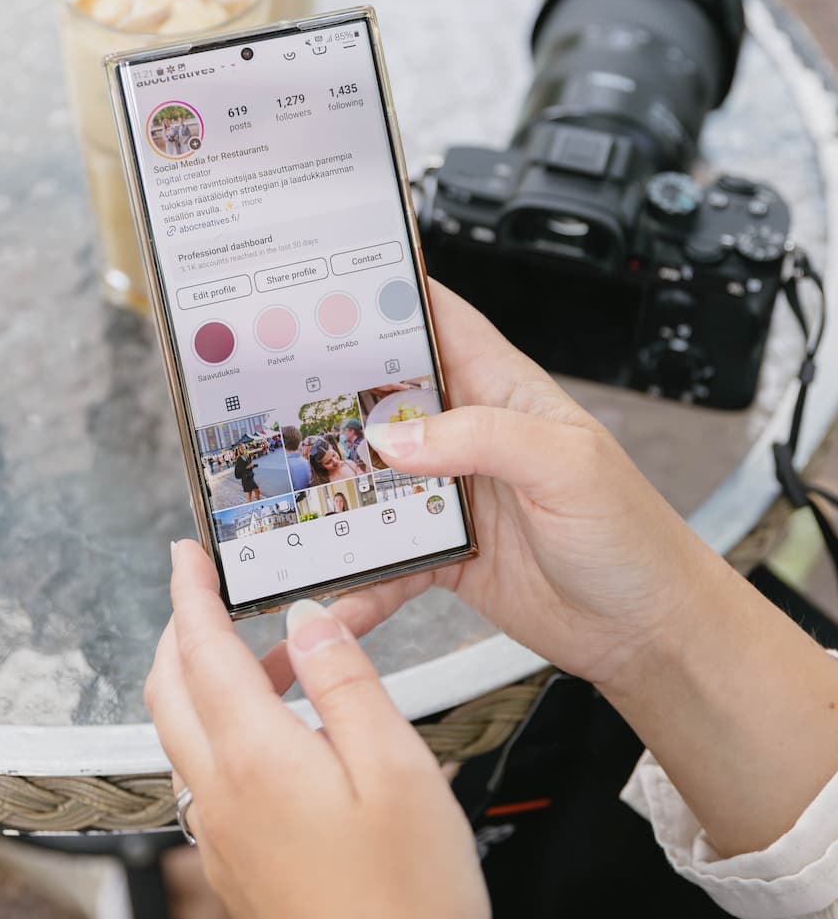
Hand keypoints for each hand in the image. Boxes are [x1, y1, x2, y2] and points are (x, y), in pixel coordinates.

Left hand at [146, 540, 490, 918]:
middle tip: (212, 593)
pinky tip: (280, 738)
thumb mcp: (398, 767)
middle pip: (168, 690)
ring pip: (183, 736)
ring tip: (270, 659)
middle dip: (180, 630)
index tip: (186, 552)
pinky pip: (204, 780)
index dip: (190, 592)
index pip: (201, 649)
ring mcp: (220, 841)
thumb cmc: (412, 906)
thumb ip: (346, 681)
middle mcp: (219, 797)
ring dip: (205, 682)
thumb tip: (308, 618)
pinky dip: (221, 734)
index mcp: (256, 759)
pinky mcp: (235, 873)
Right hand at [266, 282, 837, 860]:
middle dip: (332, 394)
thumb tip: (396, 435)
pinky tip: (333, 591)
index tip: (323, 287)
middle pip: (385, 397)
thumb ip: (482, 438)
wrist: (647, 630)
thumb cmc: (631, 536)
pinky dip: (358, 576)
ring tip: (283, 495)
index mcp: (502, 389)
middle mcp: (469, 434)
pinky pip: (385, 557)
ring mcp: (452, 493)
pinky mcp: (444, 553)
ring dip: (334, 489)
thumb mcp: (566, 466)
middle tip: (270, 393)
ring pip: (373, 478)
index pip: (437, 319)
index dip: (386, 296)